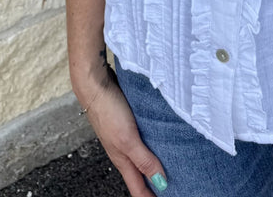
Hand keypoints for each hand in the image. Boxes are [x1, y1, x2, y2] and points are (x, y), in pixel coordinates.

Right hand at [77, 69, 167, 194]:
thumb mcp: (128, 139)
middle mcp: (124, 151)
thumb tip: (160, 183)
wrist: (96, 85)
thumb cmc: (108, 111)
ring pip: (143, 156)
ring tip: (174, 166)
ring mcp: (126, 136)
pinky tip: (164, 139)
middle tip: (176, 187)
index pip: (139, 189)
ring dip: (155, 164)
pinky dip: (154, 144)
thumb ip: (143, 160)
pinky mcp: (129, 122)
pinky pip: (144, 139)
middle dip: (155, 184)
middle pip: (141, 175)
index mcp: (123, 160)